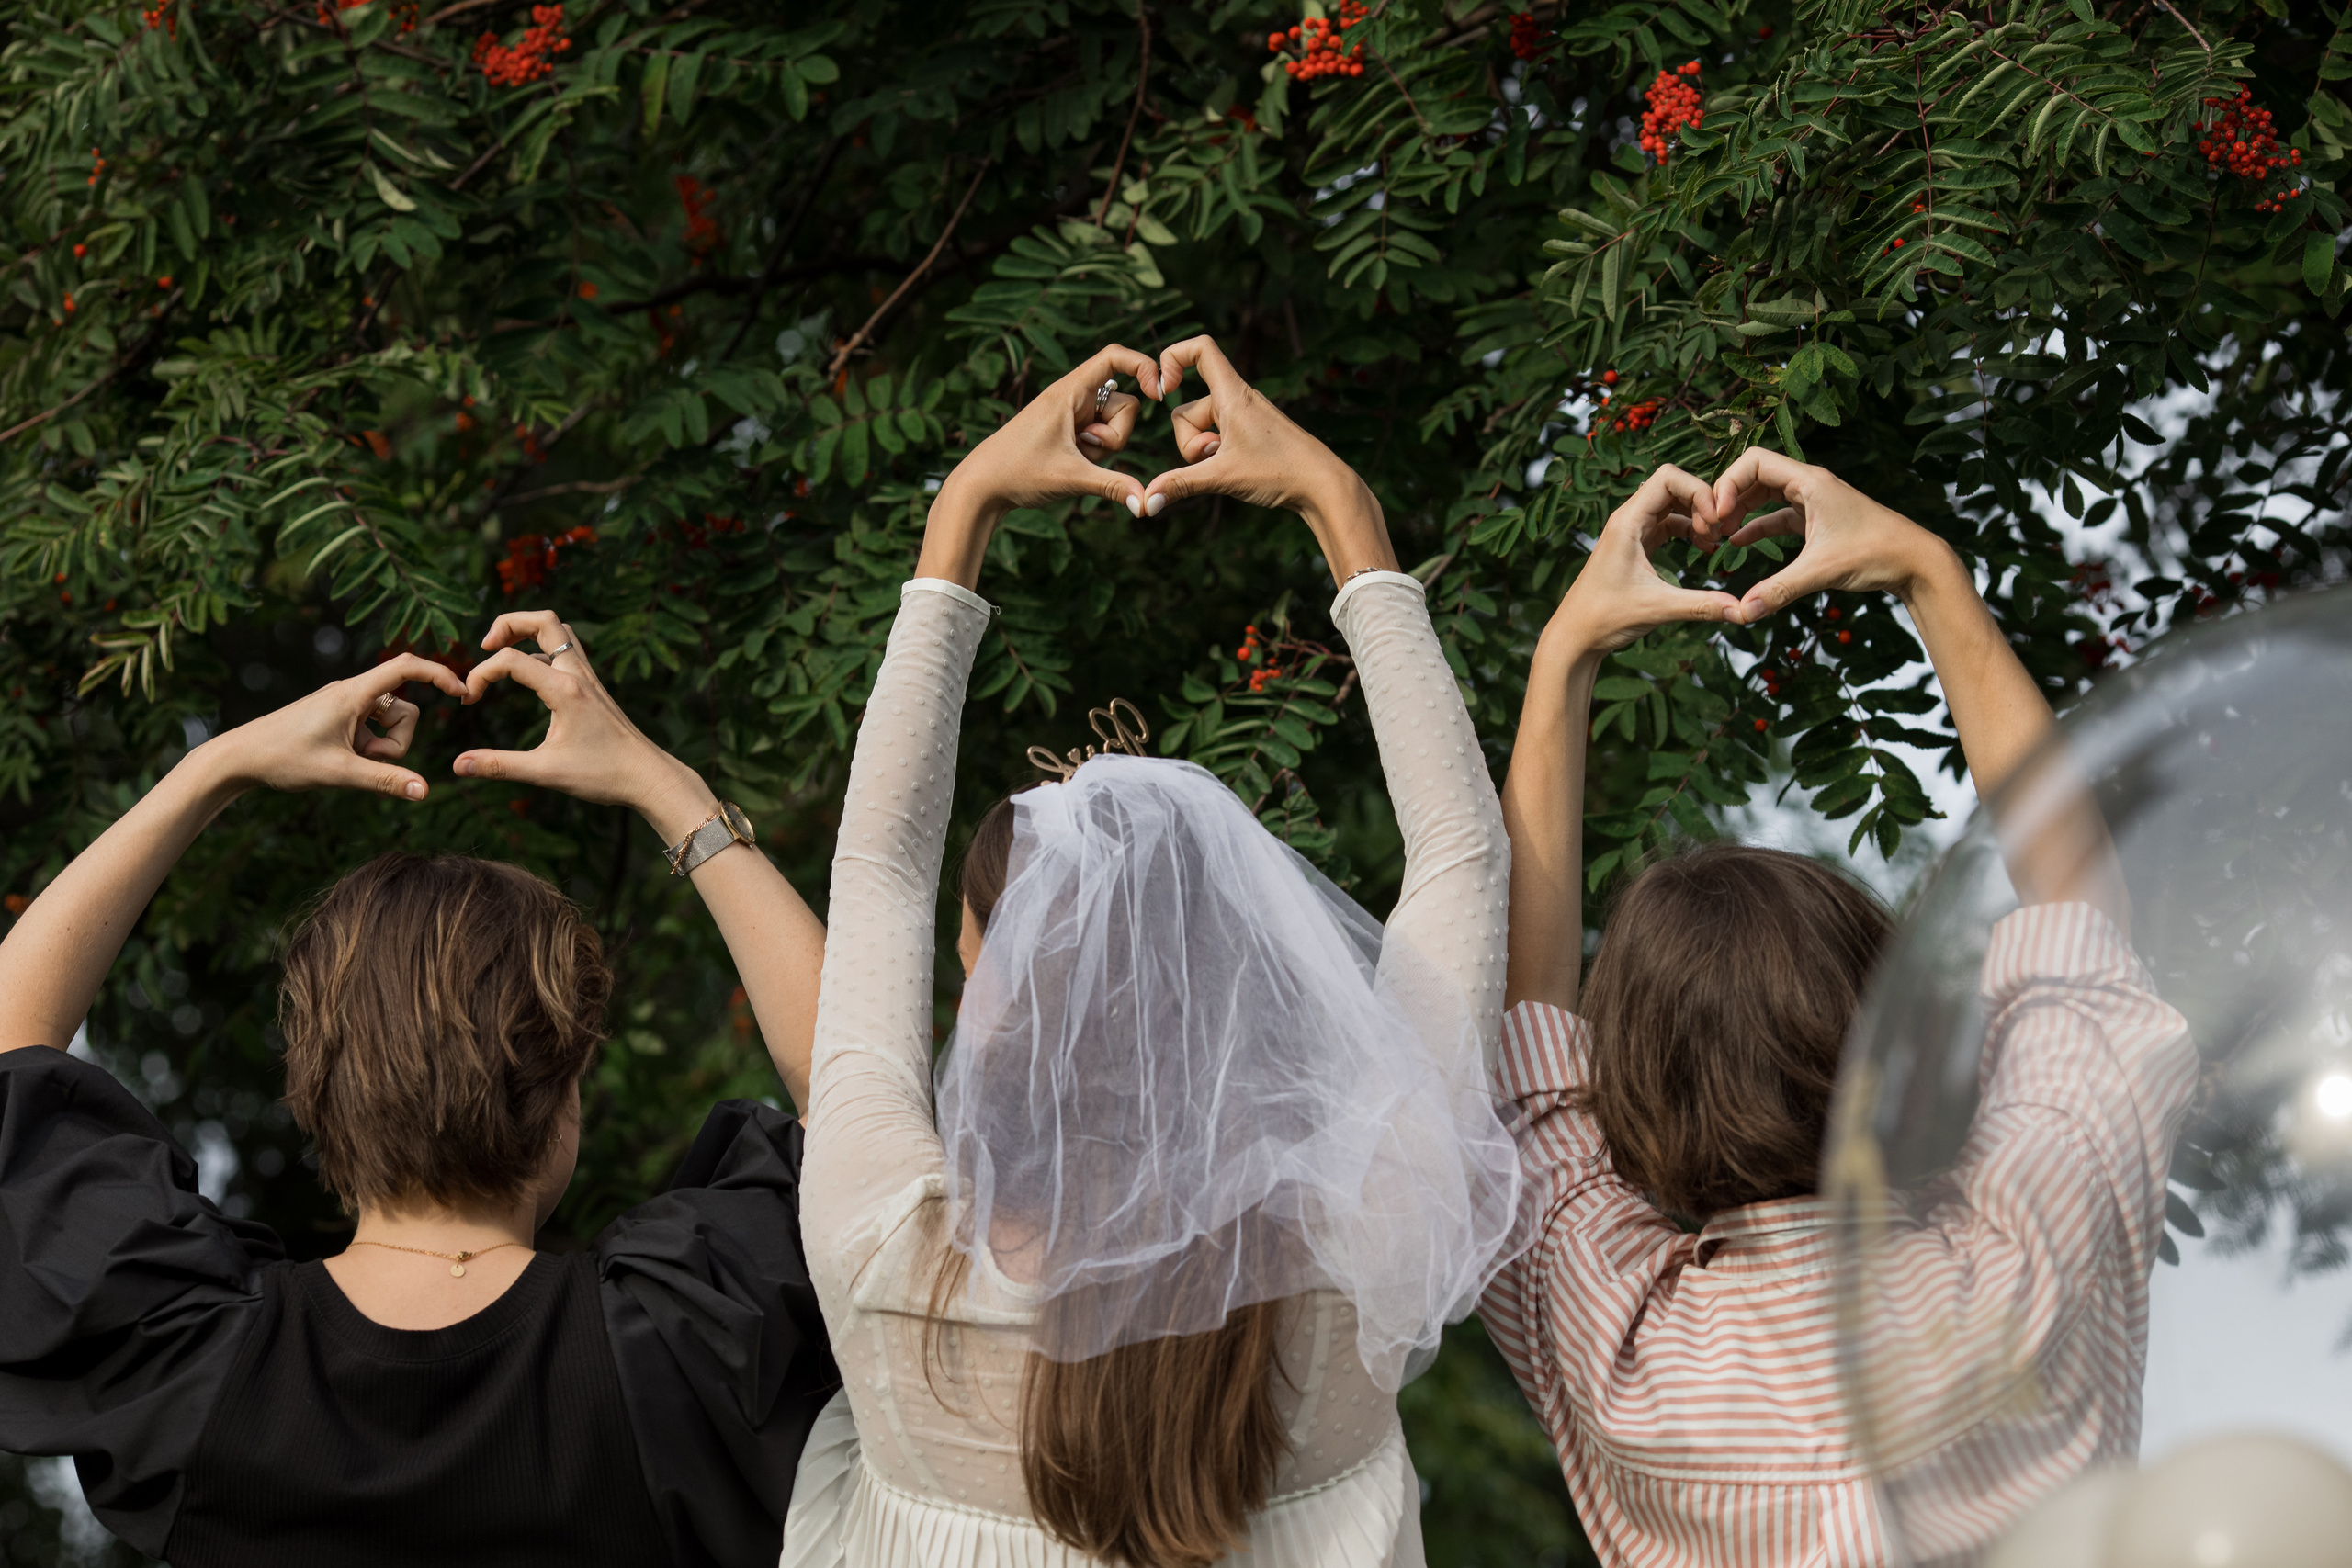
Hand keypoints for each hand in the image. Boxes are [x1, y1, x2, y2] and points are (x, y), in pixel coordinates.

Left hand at [209, 655, 466, 800]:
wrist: (238, 757)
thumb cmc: (283, 758)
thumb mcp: (339, 773)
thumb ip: (385, 781)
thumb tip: (424, 792)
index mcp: (353, 693)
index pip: (406, 667)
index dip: (439, 675)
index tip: (464, 692)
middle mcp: (351, 693)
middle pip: (405, 709)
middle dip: (397, 741)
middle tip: (364, 760)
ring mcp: (345, 705)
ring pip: (389, 723)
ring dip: (380, 748)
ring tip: (346, 762)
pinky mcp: (338, 718)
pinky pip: (371, 729)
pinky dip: (366, 748)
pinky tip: (338, 760)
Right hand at [452, 610, 713, 839]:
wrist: (649, 777)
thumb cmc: (604, 775)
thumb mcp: (546, 772)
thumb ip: (499, 766)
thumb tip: (457, 766)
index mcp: (565, 690)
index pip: (511, 659)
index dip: (480, 674)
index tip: (469, 702)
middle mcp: (579, 674)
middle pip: (544, 620)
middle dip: (508, 623)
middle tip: (484, 646)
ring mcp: (589, 678)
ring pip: (560, 631)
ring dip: (528, 632)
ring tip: (502, 652)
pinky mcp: (594, 687)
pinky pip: (567, 652)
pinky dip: (542, 650)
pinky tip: (529, 675)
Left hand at [917, 345, 1160, 585]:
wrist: (980, 486)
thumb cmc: (1017, 473)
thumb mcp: (1071, 479)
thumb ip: (1114, 487)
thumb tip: (1147, 504)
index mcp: (1068, 392)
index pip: (1114, 357)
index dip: (1143, 366)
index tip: (1158, 393)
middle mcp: (1071, 398)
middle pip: (1125, 405)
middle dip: (1116, 434)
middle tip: (1084, 451)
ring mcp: (1071, 416)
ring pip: (1113, 425)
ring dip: (1103, 448)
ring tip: (1071, 459)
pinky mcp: (1068, 432)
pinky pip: (1099, 438)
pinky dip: (1093, 454)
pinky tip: (1069, 464)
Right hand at [1139, 335, 1396, 577]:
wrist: (1323, 485)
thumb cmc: (1280, 472)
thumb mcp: (1222, 477)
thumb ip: (1180, 485)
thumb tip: (1147, 502)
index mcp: (1232, 394)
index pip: (1199, 348)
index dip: (1172, 358)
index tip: (1164, 390)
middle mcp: (1237, 399)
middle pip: (1187, 409)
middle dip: (1189, 440)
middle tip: (1214, 458)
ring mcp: (1244, 418)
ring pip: (1201, 429)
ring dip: (1204, 452)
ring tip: (1229, 466)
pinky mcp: (1249, 435)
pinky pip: (1216, 438)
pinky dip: (1216, 456)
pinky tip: (1235, 470)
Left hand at [1545, 466, 1740, 656]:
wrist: (1575, 635)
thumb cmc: (1604, 618)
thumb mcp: (1658, 608)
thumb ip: (1702, 605)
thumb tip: (1743, 611)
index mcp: (1627, 522)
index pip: (1668, 478)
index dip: (1698, 491)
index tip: (1715, 521)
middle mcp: (1628, 520)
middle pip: (1673, 486)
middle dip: (1701, 503)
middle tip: (1719, 533)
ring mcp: (1631, 531)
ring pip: (1671, 505)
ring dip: (1696, 516)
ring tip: (1713, 542)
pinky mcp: (1635, 545)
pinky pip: (1666, 524)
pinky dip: (1687, 530)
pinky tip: (1702, 547)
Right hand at [1703, 448, 1953, 623]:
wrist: (1916, 561)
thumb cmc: (1876, 554)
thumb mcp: (1822, 571)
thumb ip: (1779, 590)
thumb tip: (1743, 612)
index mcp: (1810, 481)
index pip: (1754, 461)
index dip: (1728, 483)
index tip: (1718, 515)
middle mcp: (1811, 484)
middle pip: (1755, 474)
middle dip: (1729, 496)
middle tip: (1712, 526)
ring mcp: (1815, 500)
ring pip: (1766, 494)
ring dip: (1742, 509)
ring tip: (1720, 533)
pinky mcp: (1820, 519)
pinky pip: (1779, 515)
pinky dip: (1758, 525)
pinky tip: (1739, 542)